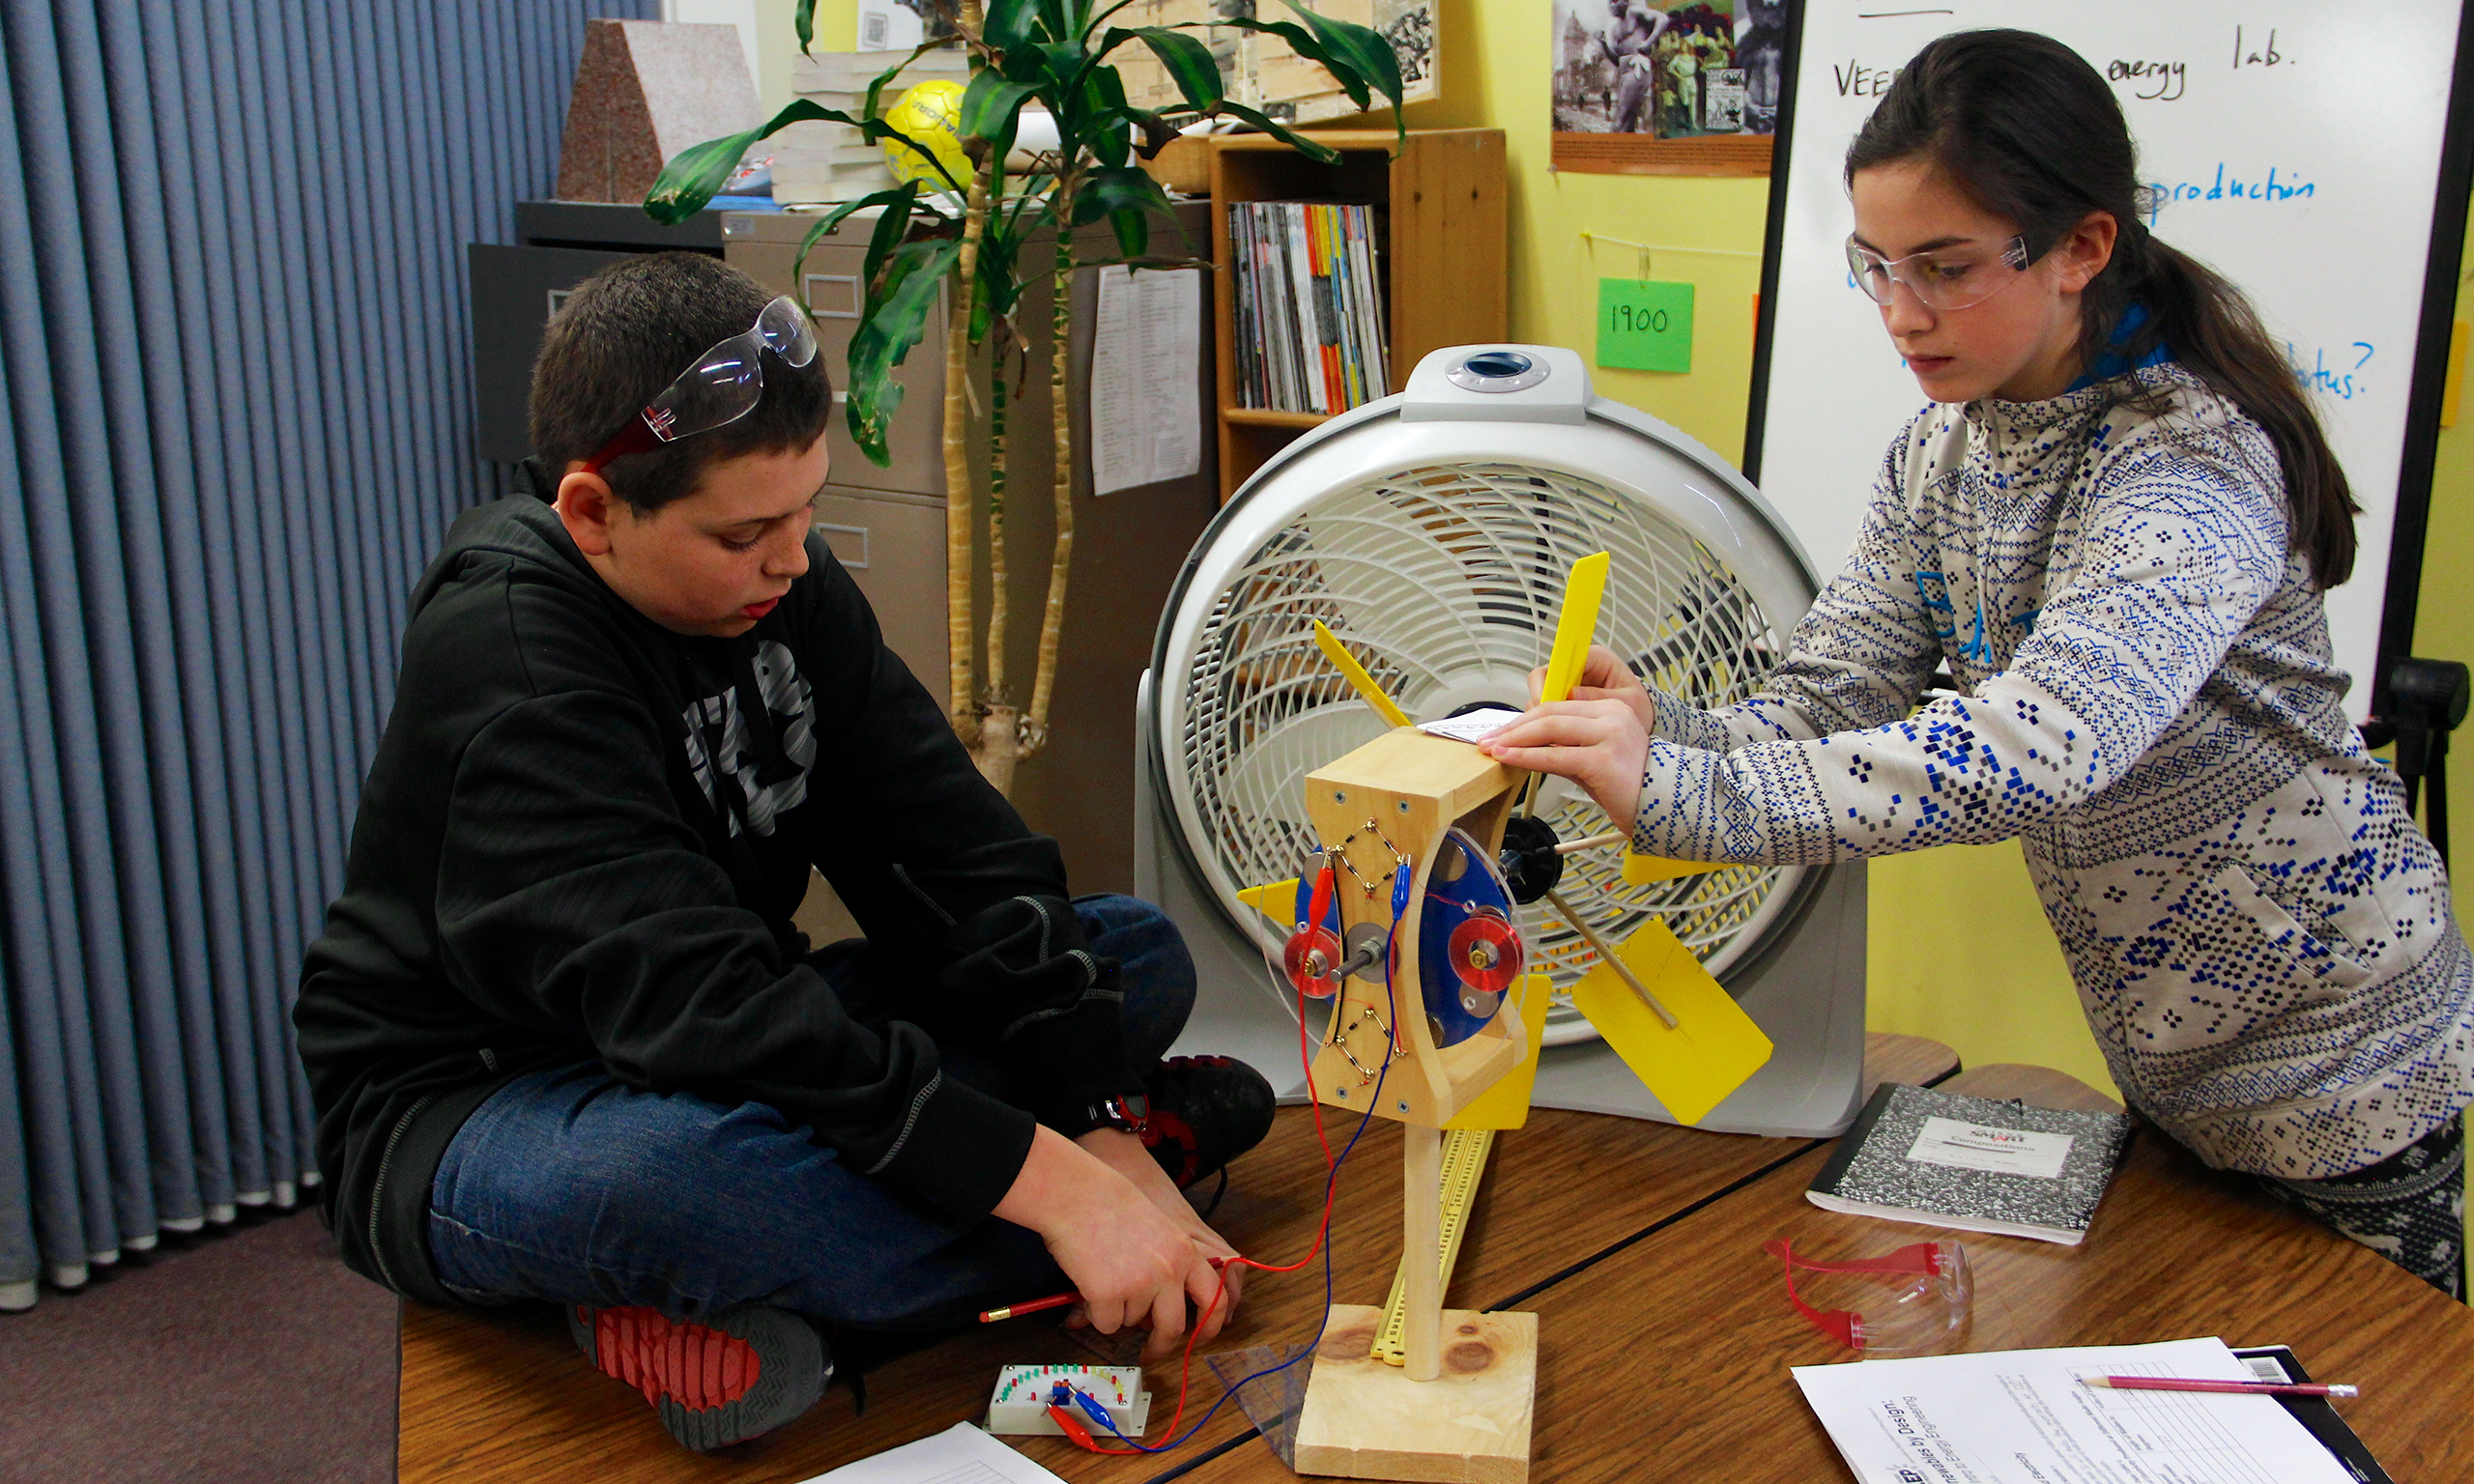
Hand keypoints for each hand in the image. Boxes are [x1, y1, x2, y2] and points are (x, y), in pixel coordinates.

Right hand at [992, 1126, 1231, 1358]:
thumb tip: (1163, 1311)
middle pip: (1173, 1327)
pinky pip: (1106, 1324)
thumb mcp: (1158, 1230)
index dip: (1209, 1326)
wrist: (1076, 1194)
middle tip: (1148, 1353)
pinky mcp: (1108, 1295)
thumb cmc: (1110, 1207)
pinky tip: (1089, 1282)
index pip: (1215, 1299)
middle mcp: (1169, 1271)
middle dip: (1160, 1346)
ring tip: (1102, 1274)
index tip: (1198, 1340)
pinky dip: (1096, 1313)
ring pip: (1131, 1322)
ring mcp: (1140, 1284)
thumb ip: (1169, 1265)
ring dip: (1117, 1311)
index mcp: (1185, 1253)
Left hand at [1479, 696, 1648, 834]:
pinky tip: (1509, 760)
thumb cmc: (1629, 786)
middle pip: (1550, 713)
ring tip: (1492, 749)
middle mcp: (1612, 715)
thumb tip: (1525, 744)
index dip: (1524, 718)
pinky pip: (1555, 756)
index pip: (1557, 705)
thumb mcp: (1593, 758)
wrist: (1665, 808)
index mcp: (1610, 708)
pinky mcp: (1604, 760)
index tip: (1502, 732)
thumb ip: (1565, 746)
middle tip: (1488, 740)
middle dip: (1513, 727)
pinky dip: (1526, 757)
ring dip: (1514, 740)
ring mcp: (1610, 735)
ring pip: (1550, 730)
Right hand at [1526, 643, 1657, 734]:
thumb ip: (1602, 697)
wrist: (1640, 723)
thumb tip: (1572, 695)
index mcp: (1595, 658)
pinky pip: (1544, 714)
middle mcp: (1575, 669)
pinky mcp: (1561, 704)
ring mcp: (1565, 687)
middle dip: (1539, 707)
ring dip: (1540, 721)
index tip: (1546, 705)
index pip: (1560, 661)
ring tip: (1549, 741)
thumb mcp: (1628, 703)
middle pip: (1542, 681)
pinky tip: (1552, 743)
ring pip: (1539, 699)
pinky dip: (1545, 729)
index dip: (1548, 682)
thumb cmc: (1638, 707)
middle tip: (1542, 730)